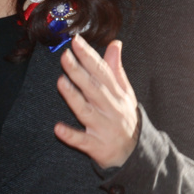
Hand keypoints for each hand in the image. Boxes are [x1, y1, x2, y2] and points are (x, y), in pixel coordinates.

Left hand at [54, 35, 139, 169]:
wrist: (135, 153)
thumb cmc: (125, 118)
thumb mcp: (125, 93)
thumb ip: (116, 68)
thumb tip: (114, 43)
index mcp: (117, 94)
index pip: (102, 71)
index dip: (89, 55)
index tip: (76, 41)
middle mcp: (111, 109)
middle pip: (94, 88)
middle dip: (79, 72)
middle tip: (64, 56)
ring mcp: (104, 128)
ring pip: (87, 111)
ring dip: (74, 97)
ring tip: (60, 82)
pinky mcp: (98, 147)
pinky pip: (83, 141)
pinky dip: (71, 135)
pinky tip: (58, 128)